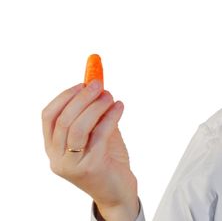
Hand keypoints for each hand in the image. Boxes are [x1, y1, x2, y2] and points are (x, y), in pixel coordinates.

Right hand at [42, 80, 139, 220]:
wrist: (118, 191)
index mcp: (53, 148)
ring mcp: (72, 164)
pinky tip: (119, 107)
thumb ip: (94, 114)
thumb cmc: (108, 159)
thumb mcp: (97, 134)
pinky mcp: (91, 167)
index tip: (82, 83)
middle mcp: (57, 157)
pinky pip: (99, 135)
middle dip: (81, 98)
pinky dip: (110, 116)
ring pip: (78, 127)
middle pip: (63, 120)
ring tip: (110, 96)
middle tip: (99, 84)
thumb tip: (98, 85)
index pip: (49, 117)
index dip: (64, 96)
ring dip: (95, 106)